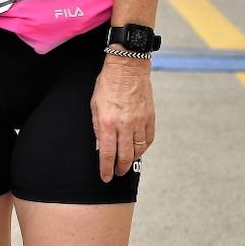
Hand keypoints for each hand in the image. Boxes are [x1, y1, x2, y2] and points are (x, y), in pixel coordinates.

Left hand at [91, 55, 155, 181]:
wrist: (128, 68)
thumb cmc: (107, 84)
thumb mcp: (94, 105)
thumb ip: (98, 127)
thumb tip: (100, 145)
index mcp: (108, 122)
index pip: (107, 153)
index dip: (106, 168)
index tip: (105, 177)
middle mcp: (125, 125)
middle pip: (125, 156)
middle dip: (121, 168)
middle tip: (118, 173)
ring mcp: (139, 122)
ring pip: (139, 149)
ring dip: (133, 159)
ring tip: (127, 162)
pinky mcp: (150, 118)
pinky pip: (148, 139)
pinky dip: (143, 147)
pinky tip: (138, 148)